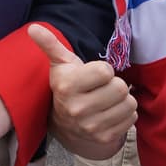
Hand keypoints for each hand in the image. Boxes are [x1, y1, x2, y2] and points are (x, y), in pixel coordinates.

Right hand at [28, 23, 134, 159]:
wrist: (66, 125)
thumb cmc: (68, 87)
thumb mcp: (61, 65)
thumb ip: (50, 44)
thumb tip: (33, 28)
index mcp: (67, 86)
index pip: (106, 71)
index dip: (103, 70)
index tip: (94, 75)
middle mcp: (77, 109)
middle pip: (120, 88)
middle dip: (115, 85)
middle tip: (102, 88)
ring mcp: (91, 126)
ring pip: (129, 104)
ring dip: (122, 100)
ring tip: (108, 100)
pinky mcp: (105, 138)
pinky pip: (131, 119)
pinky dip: (125, 114)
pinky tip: (111, 113)